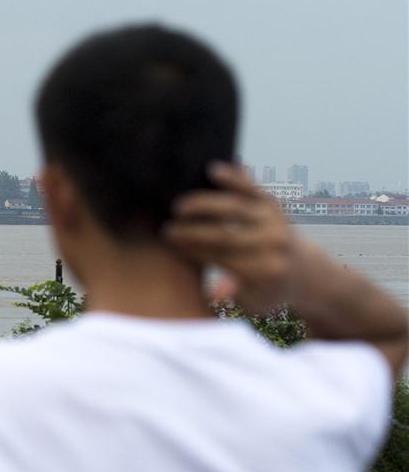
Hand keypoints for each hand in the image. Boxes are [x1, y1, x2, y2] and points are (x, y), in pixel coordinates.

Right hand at [163, 162, 309, 312]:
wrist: (305, 271)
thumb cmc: (267, 289)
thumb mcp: (253, 301)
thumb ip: (234, 293)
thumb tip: (215, 292)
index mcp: (265, 270)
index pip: (221, 257)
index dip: (193, 251)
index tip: (169, 246)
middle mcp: (273, 242)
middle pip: (226, 233)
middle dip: (193, 230)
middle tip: (166, 228)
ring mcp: (275, 220)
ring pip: (236, 207)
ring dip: (205, 204)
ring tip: (178, 204)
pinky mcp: (274, 204)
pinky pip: (252, 188)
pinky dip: (234, 178)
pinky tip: (212, 169)